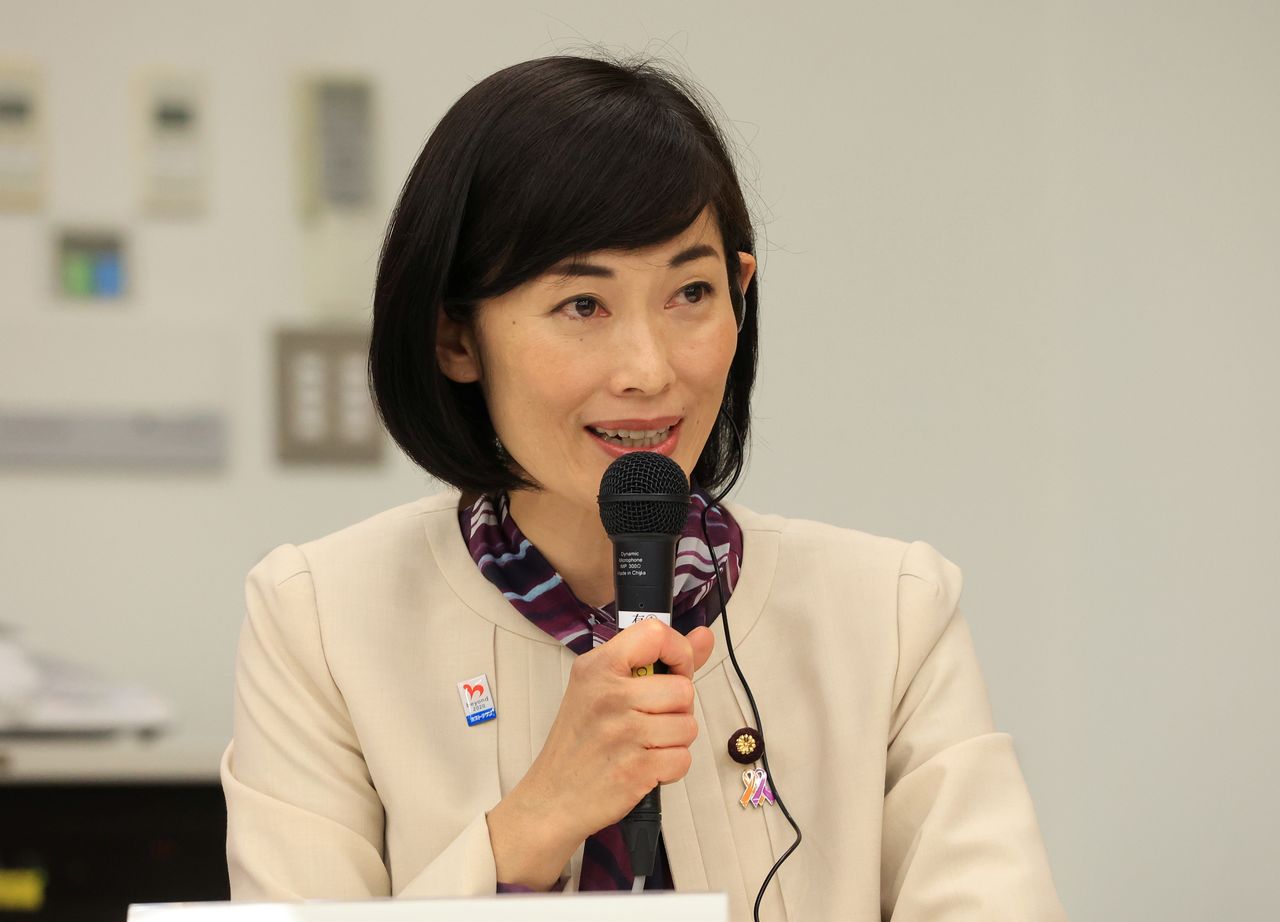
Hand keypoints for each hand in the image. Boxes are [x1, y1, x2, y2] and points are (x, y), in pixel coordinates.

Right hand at [485, 621, 714, 887]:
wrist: (550, 798)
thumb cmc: (580, 741)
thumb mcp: (603, 688)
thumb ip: (659, 660)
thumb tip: (704, 636)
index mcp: (597, 666)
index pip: (656, 634)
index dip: (679, 652)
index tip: (673, 671)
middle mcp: (608, 695)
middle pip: (683, 688)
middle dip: (677, 708)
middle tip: (649, 719)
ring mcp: (622, 733)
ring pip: (688, 726)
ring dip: (675, 740)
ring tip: (645, 744)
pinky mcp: (634, 769)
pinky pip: (683, 759)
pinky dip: (671, 767)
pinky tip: (646, 766)